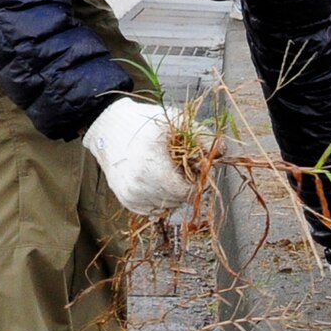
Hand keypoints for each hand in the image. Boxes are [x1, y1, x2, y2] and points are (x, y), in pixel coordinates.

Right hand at [83, 98, 194, 215]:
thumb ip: (201, 136)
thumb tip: (221, 151)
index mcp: (151, 167)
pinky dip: (160, 198)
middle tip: (180, 166)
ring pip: (167, 206)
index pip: (186, 191)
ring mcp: (130, 196)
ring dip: (173, 193)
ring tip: (166, 170)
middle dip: (186, 185)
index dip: (195, 179)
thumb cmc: (144, 122)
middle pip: (178, 199)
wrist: (109, 129)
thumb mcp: (176, 120)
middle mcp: (138, 187)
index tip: (192, 164)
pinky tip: (157, 180)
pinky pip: (153, 209)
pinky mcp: (125, 200)